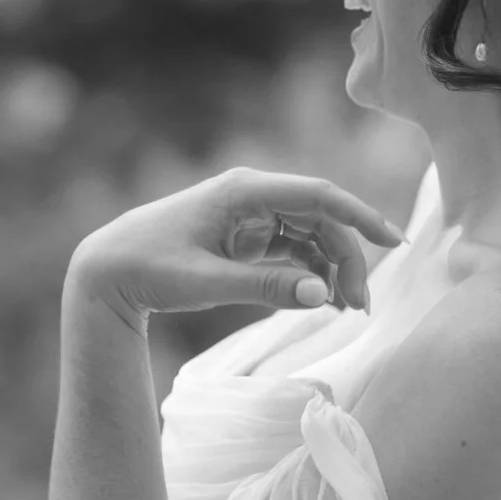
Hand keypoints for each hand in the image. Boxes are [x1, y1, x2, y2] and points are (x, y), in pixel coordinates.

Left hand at [66, 167, 405, 327]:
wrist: (108, 270)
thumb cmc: (148, 269)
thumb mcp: (205, 284)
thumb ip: (265, 288)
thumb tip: (323, 295)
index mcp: (244, 190)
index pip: (319, 195)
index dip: (360, 216)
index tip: (392, 241)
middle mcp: (253, 195)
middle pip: (321, 219)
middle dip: (347, 259)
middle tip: (360, 306)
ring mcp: (251, 215)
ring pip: (311, 235)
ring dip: (333, 267)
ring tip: (348, 308)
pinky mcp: (247, 236)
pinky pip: (293, 249)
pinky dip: (311, 272)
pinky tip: (325, 299)